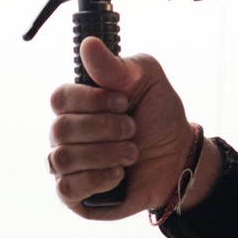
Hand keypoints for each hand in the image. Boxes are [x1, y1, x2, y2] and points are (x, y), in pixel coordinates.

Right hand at [47, 39, 202, 219]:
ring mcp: (66, 164)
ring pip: (62, 158)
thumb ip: (118, 66)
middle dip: (107, 129)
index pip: (59, 98)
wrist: (178, 157)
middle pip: (60, 129)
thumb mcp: (147, 79)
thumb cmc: (158, 115)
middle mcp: (64, 133)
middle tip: (133, 128)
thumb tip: (88, 44)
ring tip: (132, 153)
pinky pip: (66, 187)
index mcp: (77, 103)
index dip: (92, 101)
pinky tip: (119, 174)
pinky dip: (99, 179)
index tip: (124, 102)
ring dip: (106, 154)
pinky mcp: (73, 193)